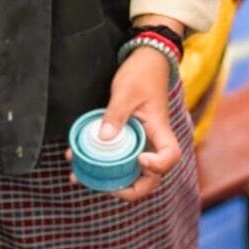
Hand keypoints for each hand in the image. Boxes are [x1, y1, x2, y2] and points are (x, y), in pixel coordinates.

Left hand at [93, 44, 181, 203]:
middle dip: (132, 188)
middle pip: (153, 176)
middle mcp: (154, 141)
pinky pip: (119, 158)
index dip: (157, 165)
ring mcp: (142, 142)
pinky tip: (78, 163)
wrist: (146, 60)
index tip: (139, 159)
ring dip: (112, 180)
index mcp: (160, 130)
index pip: (170, 157)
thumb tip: (104, 139)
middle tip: (108, 189)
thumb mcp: (125, 92)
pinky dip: (102, 165)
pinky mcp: (129, 139)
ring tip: (83, 179)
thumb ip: (115, 115)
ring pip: (133, 171)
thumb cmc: (141, 73)